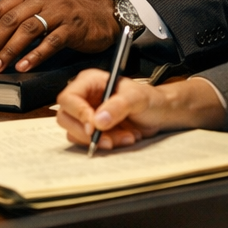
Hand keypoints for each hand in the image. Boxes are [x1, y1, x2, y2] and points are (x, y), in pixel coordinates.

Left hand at [0, 0, 119, 71]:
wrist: (103, 15)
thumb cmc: (67, 15)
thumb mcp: (41, 9)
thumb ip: (19, 19)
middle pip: (10, 20)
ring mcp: (59, 11)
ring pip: (28, 30)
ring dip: (9, 51)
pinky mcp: (73, 27)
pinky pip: (51, 42)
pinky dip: (35, 55)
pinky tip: (23, 67)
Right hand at [55, 70, 226, 151]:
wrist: (162, 114)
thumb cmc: (150, 99)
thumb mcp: (137, 98)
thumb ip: (118, 106)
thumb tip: (98, 121)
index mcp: (89, 82)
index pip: (68, 98)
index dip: (78, 114)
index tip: (94, 127)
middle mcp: (84, 98)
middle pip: (65, 118)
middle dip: (86, 132)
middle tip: (107, 140)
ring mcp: (87, 115)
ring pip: (75, 133)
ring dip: (100, 140)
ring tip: (125, 137)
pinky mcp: (93, 130)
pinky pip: (87, 142)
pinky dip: (105, 144)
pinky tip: (124, 138)